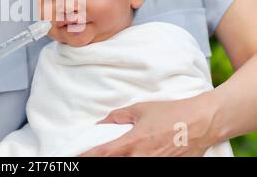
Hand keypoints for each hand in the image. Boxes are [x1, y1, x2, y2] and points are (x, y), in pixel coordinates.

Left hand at [80, 93, 218, 156]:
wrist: (201, 122)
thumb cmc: (170, 113)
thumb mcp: (140, 109)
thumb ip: (118, 117)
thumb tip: (102, 123)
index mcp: (133, 142)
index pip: (103, 153)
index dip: (87, 156)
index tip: (75, 158)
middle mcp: (142, 158)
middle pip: (115, 164)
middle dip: (103, 161)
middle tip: (96, 155)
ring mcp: (156, 165)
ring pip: (131, 167)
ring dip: (122, 161)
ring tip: (122, 152)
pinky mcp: (167, 167)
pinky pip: (150, 166)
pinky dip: (138, 160)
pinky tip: (135, 156)